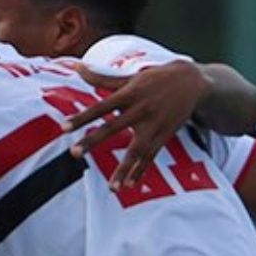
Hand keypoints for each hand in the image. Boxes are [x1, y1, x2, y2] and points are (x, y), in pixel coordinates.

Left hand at [68, 61, 209, 188]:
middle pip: (113, 127)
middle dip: (93, 141)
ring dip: (124, 169)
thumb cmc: (155, 78)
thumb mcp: (130, 77)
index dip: (82, 117)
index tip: (63, 128)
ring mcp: (154, 125)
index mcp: (129, 94)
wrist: (192, 81)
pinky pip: (151, 157)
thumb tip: (76, 67)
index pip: (100, 107)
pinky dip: (141, 171)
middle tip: (73, 153)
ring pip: (136, 150)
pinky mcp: (165, 135)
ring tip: (113, 188)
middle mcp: (140, 110)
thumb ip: (101, 78)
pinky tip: (129, 184)